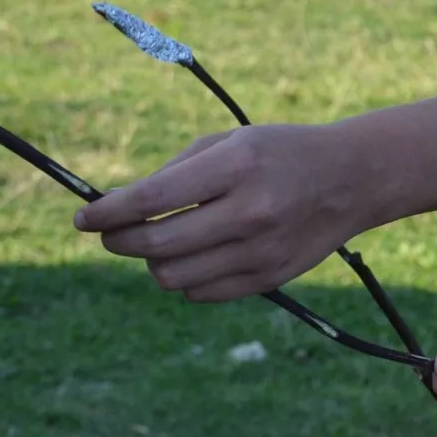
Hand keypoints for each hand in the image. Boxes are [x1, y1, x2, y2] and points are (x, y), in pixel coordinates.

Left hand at [72, 123, 366, 301]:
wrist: (352, 179)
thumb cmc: (280, 153)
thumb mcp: (231, 143)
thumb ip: (174, 174)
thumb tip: (116, 209)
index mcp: (237, 167)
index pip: (152, 199)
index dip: (108, 212)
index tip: (84, 218)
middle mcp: (250, 212)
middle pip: (156, 245)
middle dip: (119, 240)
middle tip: (110, 232)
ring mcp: (261, 251)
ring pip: (173, 277)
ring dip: (153, 261)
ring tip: (159, 242)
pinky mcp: (270, 278)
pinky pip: (201, 294)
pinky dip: (185, 279)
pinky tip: (195, 256)